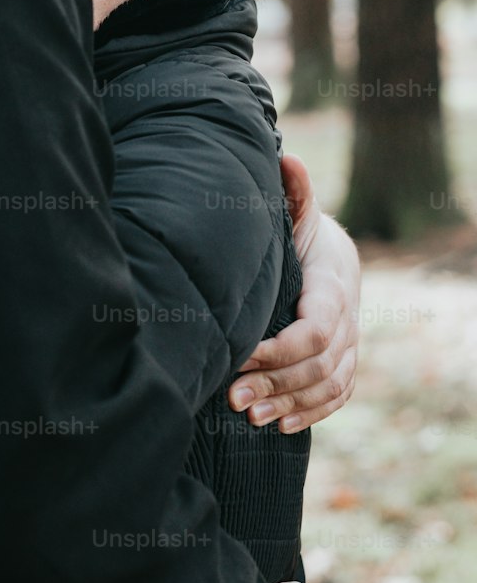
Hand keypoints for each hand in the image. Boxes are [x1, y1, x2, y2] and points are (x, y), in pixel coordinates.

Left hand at [228, 154, 359, 433]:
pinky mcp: (344, 361)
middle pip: (318, 364)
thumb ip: (293, 193)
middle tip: (232, 398)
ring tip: (250, 417)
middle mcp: (347, 319)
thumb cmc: (301, 233)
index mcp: (332, 286)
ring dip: (290, 404)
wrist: (330, 253)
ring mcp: (349, 344)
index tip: (238, 354)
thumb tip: (286, 156)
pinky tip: (280, 426)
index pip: (315, 330)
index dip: (280, 349)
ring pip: (328, 384)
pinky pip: (337, 395)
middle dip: (276, 383)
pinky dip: (312, 413)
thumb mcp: (296, 212)